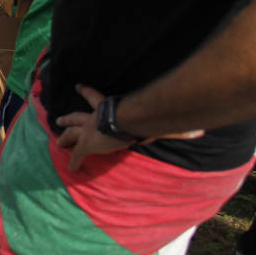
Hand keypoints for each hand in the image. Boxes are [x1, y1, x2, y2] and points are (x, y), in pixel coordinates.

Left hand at [55, 84, 202, 171]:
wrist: (121, 122)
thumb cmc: (136, 118)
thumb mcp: (151, 121)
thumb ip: (173, 127)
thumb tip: (199, 130)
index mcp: (105, 108)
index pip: (94, 97)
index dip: (85, 91)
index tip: (77, 86)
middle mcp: (93, 118)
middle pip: (76, 117)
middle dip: (67, 118)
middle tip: (57, 119)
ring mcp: (87, 131)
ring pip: (70, 133)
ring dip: (64, 136)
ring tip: (57, 141)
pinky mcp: (86, 145)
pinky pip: (77, 155)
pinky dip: (74, 161)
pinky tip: (72, 169)